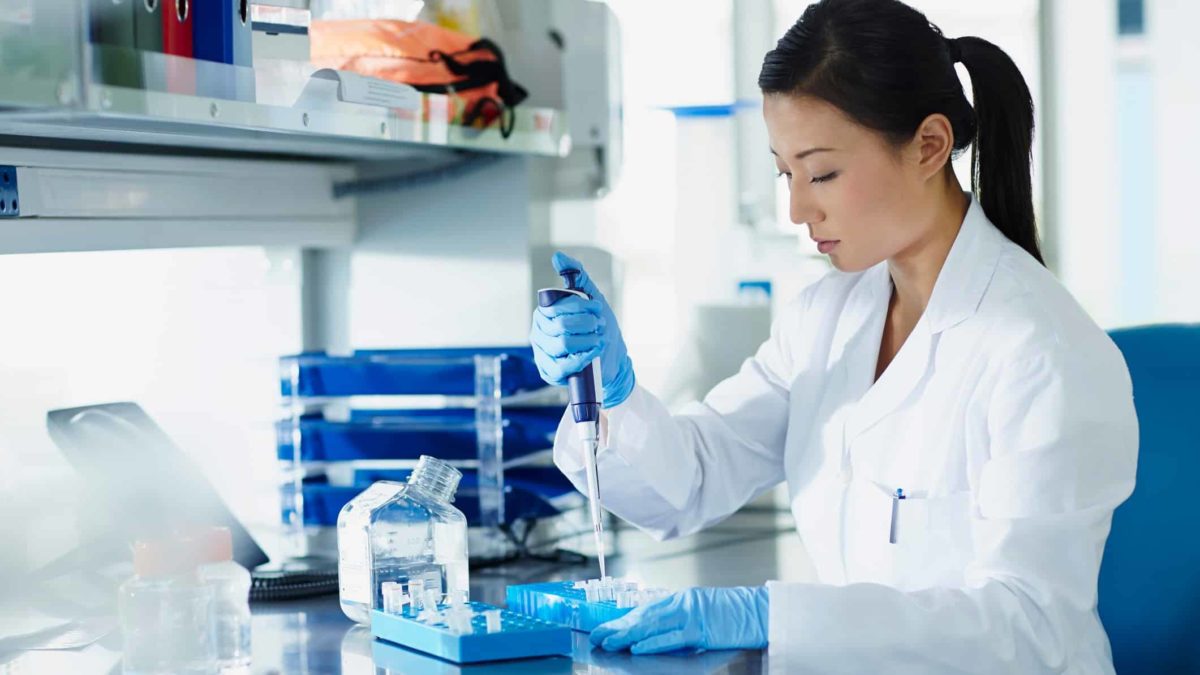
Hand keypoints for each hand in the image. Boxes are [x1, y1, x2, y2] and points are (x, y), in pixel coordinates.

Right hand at [530, 252, 634, 407]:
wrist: (612, 358)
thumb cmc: (599, 326)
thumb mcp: (592, 298)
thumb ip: (577, 276)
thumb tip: (557, 256)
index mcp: (544, 313)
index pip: (557, 307)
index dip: (581, 307)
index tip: (598, 309)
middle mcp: (539, 332)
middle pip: (561, 325)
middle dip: (587, 325)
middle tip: (599, 326)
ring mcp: (542, 354)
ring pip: (563, 345)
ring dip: (587, 341)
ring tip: (599, 340)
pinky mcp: (550, 373)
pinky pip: (562, 367)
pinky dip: (582, 359)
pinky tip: (594, 354)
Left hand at [589, 586, 767, 654]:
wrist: (761, 612)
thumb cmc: (736, 615)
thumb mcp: (704, 611)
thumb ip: (680, 618)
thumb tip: (656, 632)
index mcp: (683, 599)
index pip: (646, 609)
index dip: (623, 619)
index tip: (605, 627)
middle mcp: (683, 603)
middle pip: (643, 615)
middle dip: (618, 627)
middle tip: (597, 636)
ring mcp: (692, 614)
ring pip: (652, 625)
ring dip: (627, 635)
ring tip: (608, 642)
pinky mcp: (702, 628)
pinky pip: (672, 637)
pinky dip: (652, 642)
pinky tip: (636, 647)